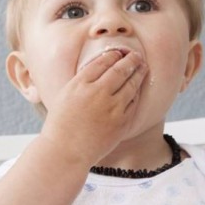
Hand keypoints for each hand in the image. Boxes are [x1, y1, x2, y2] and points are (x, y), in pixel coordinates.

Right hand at [40, 49, 148, 166]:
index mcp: (80, 84)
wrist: (66, 151)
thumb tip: (100, 67)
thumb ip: (82, 80)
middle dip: (131, 59)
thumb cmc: (61, 124)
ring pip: (131, 84)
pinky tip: (136, 89)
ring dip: (139, 73)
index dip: (114, 55)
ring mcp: (111, 108)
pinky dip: (136, 93)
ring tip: (143, 67)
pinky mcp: (121, 122)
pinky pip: (133, 103)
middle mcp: (97, 92)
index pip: (103, 61)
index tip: (118, 53)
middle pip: (120, 69)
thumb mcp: (65, 95)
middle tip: (136, 56)